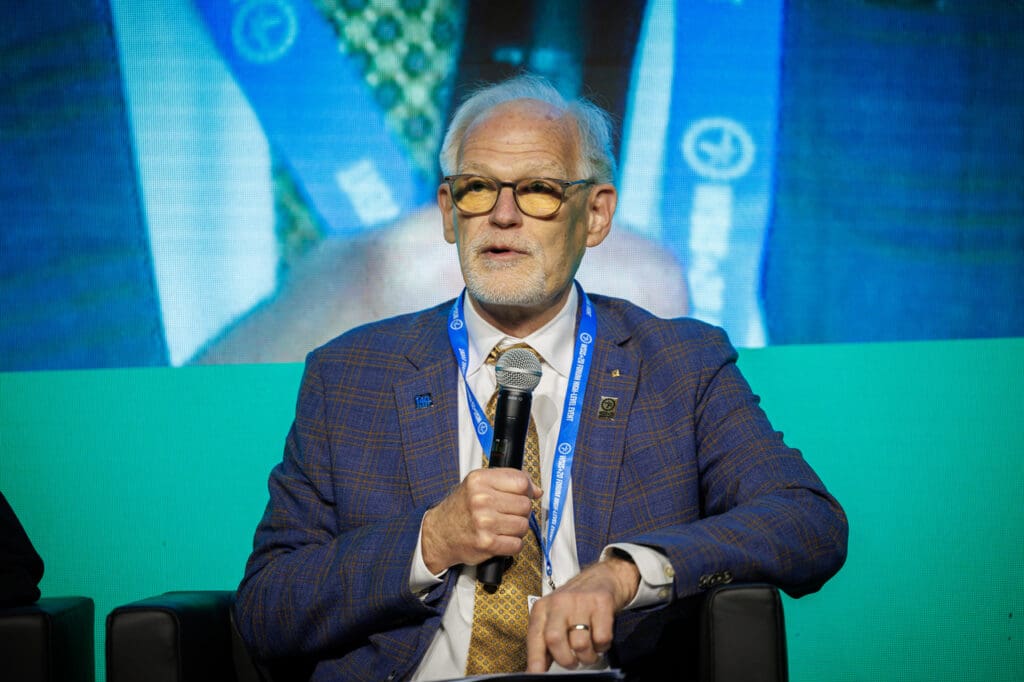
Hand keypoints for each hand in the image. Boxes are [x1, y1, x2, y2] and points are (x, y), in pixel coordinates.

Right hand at [421, 468, 541, 573]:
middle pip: (525, 504)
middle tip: (508, 513)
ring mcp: (484, 523)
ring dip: (517, 529)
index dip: (527, 489)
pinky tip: (501, 538)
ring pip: (523, 525)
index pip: (521, 481)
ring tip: (503, 527)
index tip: (524, 494)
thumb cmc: (461, 508)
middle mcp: (481, 499)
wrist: (439, 533)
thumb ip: (507, 481)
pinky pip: (517, 544)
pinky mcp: (487, 544)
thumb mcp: (478, 484)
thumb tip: (536, 491)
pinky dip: (512, 544)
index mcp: (479, 480)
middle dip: (521, 511)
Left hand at [526, 555, 639, 671]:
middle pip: (554, 639)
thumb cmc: (575, 604)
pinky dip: (602, 646)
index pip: (535, 636)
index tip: (537, 674)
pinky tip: (600, 639)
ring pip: (580, 643)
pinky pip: (601, 638)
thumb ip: (545, 641)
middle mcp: (559, 603)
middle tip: (573, 662)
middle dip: (565, 659)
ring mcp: (581, 602)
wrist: (602, 577)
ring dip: (587, 656)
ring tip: (589, 651)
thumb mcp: (554, 617)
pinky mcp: (602, 603)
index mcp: (542, 608)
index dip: (535, 659)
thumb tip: (536, 671)